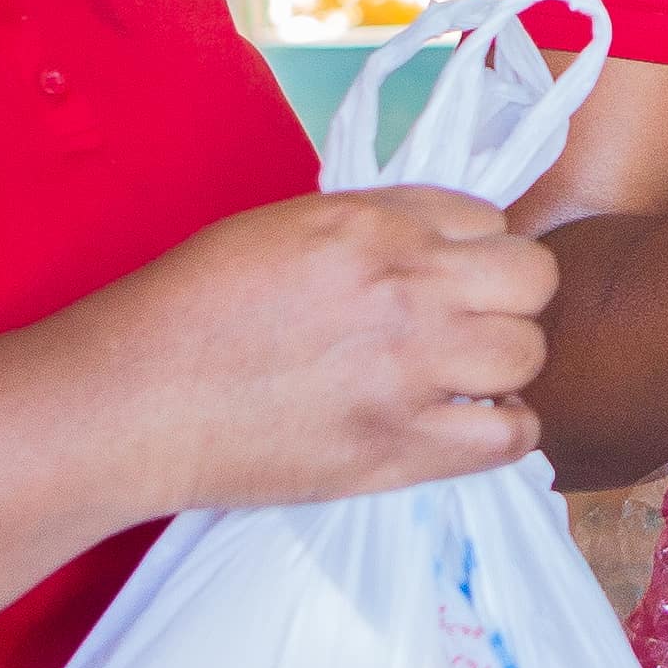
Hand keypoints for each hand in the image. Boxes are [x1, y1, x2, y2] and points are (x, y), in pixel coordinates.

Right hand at [96, 185, 556, 512]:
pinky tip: (475, 423)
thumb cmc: (190, 307)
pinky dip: (506, 430)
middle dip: (509, 296)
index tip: (449, 272)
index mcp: (370, 225)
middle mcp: (403, 290)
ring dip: (506, 363)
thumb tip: (430, 245)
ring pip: (527, 354)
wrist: (135, 400)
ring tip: (468, 375)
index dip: (473, 247)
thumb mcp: (283, 228)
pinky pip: (509, 437)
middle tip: (471, 320)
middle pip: (532, 278)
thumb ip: (370, 227)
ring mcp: (407, 373)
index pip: (486, 217)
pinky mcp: (398, 450)